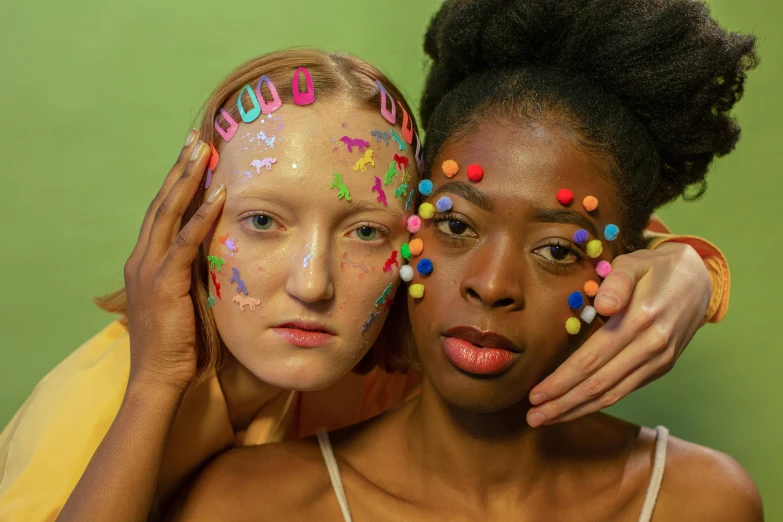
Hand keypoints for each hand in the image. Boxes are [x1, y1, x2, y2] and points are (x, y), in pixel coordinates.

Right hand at [124, 131, 225, 392]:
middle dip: (180, 170)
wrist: (160, 378)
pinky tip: (217, 195)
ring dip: (187, 180)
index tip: (192, 157)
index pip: (162, 214)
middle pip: (162, 204)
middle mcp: (142, 259)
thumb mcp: (187, 300)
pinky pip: (184, 241)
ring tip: (203, 152)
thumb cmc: (178, 344)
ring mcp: (150, 269)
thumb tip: (218, 255)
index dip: (177, 184)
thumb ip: (195, 274)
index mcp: (146, 262)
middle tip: (196, 140)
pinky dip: (201, 216)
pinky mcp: (164, 282)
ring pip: (168, 213)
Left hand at [526, 242, 711, 426]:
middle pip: (599, 384)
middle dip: (563, 403)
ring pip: (613, 394)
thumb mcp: (635, 263)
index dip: (562, 380)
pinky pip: (626, 390)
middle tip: (534, 417)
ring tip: (547, 418)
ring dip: (578, 410)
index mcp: (640, 320)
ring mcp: (659, 361)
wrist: (699, 280)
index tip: (536, 393)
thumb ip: (617, 282)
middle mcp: (652, 346)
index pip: (592, 359)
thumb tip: (602, 305)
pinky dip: (599, 402)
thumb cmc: (656, 269)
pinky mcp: (661, 367)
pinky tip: (576, 407)